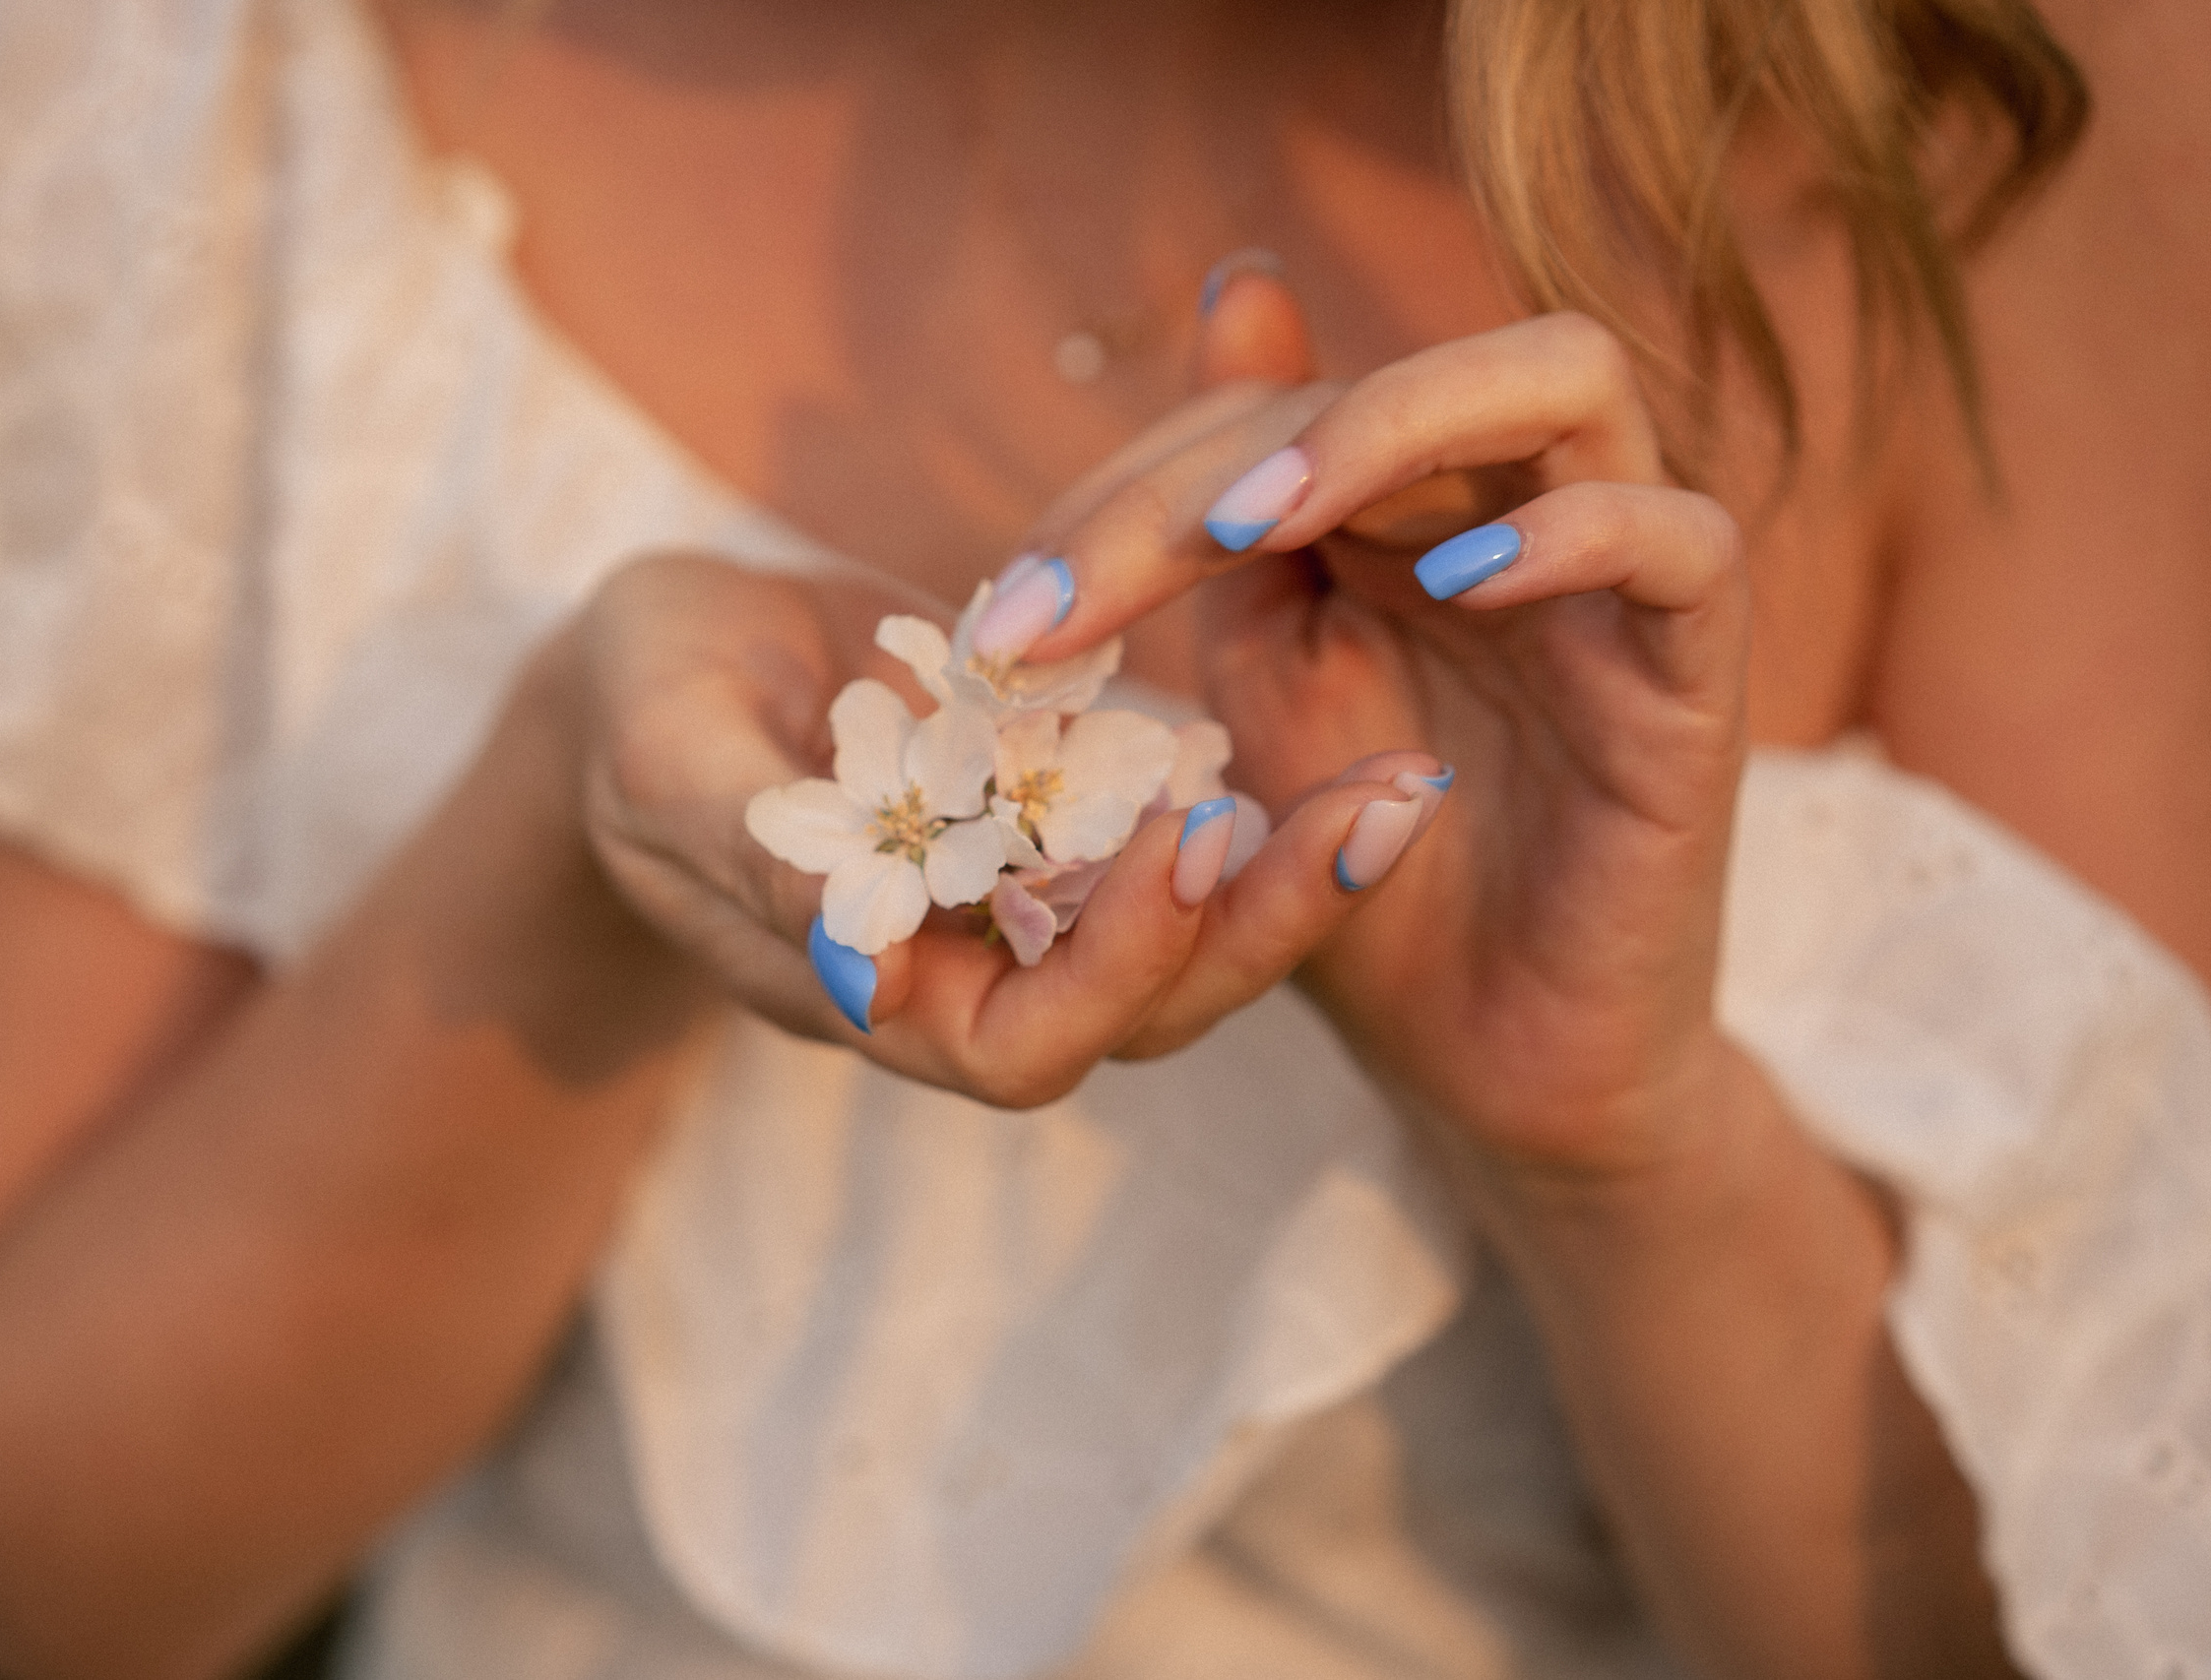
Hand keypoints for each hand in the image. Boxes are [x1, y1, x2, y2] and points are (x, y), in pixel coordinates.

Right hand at [571, 549, 1429, 1107]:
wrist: (667, 662)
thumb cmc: (634, 710)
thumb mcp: (664, 760)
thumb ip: (749, 862)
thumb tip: (858, 974)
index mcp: (873, 991)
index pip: (1021, 1049)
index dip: (1115, 971)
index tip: (1187, 838)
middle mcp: (975, 962)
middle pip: (1149, 1007)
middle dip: (1266, 926)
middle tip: (1383, 808)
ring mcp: (1030, 886)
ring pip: (1187, 924)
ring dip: (1295, 864)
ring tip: (1403, 778)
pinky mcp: (1065, 802)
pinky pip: (1177, 815)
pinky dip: (1259, 774)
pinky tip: (1345, 693)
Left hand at [1001, 279, 1752, 1175]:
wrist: (1487, 1060)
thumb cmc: (1366, 885)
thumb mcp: (1262, 694)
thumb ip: (1225, 524)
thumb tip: (1226, 293)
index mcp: (1404, 510)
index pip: (1276, 408)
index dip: (1135, 483)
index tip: (1012, 615)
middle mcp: (1516, 508)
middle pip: (1396, 377)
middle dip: (1226, 458)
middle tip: (1092, 585)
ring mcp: (1619, 581)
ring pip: (1569, 380)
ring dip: (1400, 424)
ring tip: (1259, 524)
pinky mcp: (1698, 677)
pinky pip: (1686, 544)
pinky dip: (1576, 533)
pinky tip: (1454, 580)